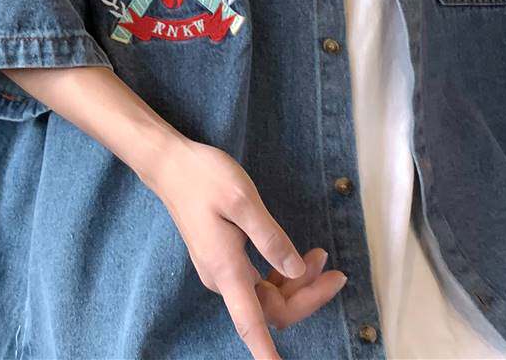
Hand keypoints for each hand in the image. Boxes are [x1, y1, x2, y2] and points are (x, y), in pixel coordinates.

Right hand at [143, 138, 347, 359]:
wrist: (170, 165)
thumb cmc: (203, 177)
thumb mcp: (242, 200)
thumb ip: (270, 238)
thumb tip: (296, 270)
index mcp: (225, 268)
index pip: (251, 324)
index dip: (267, 355)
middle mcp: (222, 277)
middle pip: (271, 309)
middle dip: (306, 296)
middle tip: (335, 272)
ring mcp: (221, 268)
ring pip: (267, 295)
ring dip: (297, 283)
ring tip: (321, 257)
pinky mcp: (223, 257)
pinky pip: (258, 280)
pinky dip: (282, 272)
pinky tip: (297, 256)